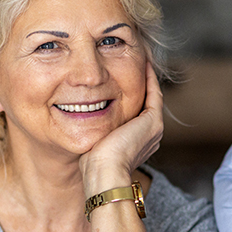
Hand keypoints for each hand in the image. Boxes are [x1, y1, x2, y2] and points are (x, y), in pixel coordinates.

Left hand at [79, 61, 162, 195]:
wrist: (104, 174)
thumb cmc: (92, 166)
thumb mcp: (92, 144)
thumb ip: (93, 131)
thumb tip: (77, 119)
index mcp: (138, 142)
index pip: (135, 112)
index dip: (127, 94)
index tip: (116, 78)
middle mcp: (149, 134)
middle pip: (145, 101)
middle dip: (137, 82)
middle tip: (129, 61)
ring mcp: (153, 127)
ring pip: (151, 95)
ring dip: (145, 76)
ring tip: (137, 57)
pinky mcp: (153, 121)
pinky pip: (154, 91)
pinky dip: (149, 76)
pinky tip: (141, 60)